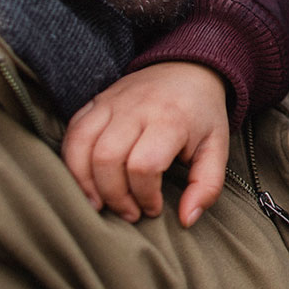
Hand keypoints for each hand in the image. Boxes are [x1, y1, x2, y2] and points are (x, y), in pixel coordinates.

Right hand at [62, 61, 229, 226]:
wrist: (187, 68)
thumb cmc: (202, 114)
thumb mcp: (217, 148)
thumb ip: (207, 185)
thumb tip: (186, 220)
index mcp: (170, 119)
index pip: (144, 165)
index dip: (144, 195)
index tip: (153, 208)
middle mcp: (136, 108)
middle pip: (108, 159)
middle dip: (114, 196)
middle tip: (129, 213)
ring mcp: (111, 102)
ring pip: (81, 146)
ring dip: (85, 183)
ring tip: (100, 205)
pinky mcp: (95, 101)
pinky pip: (71, 132)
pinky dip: (71, 162)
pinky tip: (85, 182)